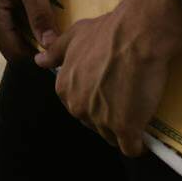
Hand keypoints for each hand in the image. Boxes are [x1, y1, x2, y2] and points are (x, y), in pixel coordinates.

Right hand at [0, 0, 58, 62]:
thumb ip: (40, 17)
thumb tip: (52, 48)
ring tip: (38, 3)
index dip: (39, 54)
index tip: (60, 45)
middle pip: (9, 42)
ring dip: (21, 22)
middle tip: (53, 20)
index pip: (16, 55)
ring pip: (2, 28)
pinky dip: (10, 10)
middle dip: (31, 36)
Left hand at [35, 0, 181, 156]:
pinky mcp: (125, 128)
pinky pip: (130, 148)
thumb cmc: (106, 32)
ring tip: (136, 112)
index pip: (77, 108)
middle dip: (108, 117)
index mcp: (65, 89)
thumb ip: (55, 52)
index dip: (94, 102)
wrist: (136, 36)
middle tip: (125, 99)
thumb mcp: (74, 36)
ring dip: (123, 129)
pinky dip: (137, 144)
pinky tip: (143, 135)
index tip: (108, 92)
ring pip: (111, 137)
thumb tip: (38, 61)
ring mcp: (101, 120)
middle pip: (94, 124)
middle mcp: (78, 107)